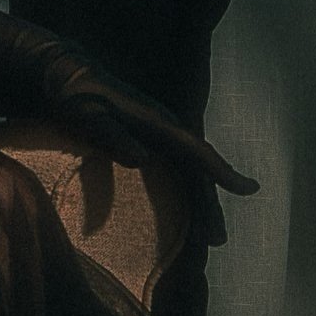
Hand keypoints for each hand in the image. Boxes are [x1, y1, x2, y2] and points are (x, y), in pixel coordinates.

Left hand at [34, 48, 259, 248]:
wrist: (67, 75)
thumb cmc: (75, 97)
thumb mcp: (87, 114)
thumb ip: (112, 136)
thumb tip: (141, 159)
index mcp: (157, 121)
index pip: (197, 150)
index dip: (222, 171)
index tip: (249, 189)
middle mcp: (166, 127)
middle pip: (199, 169)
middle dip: (210, 205)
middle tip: (218, 241)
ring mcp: (160, 133)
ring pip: (191, 172)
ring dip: (201, 205)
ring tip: (210, 239)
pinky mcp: (150, 139)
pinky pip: (178, 171)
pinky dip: (187, 194)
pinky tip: (190, 214)